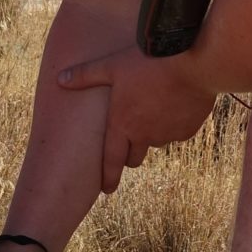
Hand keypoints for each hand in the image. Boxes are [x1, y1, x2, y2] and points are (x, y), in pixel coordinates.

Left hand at [57, 47, 218, 193]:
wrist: (192, 62)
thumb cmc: (147, 62)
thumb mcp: (112, 65)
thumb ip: (86, 75)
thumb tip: (60, 78)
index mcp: (122, 124)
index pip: (111, 159)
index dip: (108, 177)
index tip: (106, 190)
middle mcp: (145, 135)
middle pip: (134, 157)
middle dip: (129, 156)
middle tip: (127, 149)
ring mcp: (168, 134)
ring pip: (157, 142)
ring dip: (152, 135)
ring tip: (153, 111)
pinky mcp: (188, 129)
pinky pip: (177, 132)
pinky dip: (173, 124)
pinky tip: (175, 104)